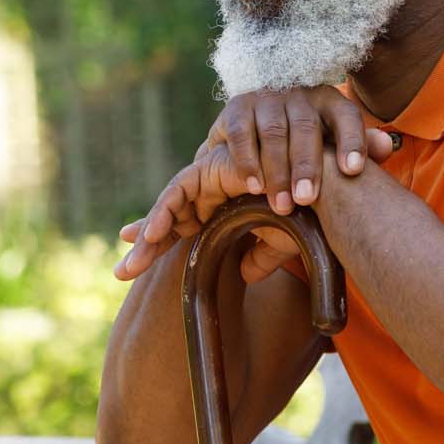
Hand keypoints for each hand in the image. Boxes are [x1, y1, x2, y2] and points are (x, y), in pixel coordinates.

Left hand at [113, 145, 307, 283]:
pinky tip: (151, 234)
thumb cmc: (307, 212)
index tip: (132, 265)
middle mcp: (211, 193)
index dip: (159, 246)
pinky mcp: (210, 168)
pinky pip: (179, 190)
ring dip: (149, 231)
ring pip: (169, 206)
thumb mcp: (279, 241)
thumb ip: (261, 258)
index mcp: (222, 210)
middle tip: (121, 272)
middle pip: (170, 221)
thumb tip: (245, 275)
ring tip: (134, 256)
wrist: (322, 192)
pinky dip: (164, 211)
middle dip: (146, 245)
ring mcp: (208, 179)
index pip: (183, 230)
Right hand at [210, 86, 393, 214]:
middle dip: (307, 165)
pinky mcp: (237, 107)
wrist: (255, 129)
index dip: (352, 140)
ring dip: (277, 171)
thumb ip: (360, 147)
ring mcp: (267, 98)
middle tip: (307, 199)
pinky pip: (242, 133)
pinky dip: (248, 162)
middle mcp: (299, 94)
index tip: (353, 171)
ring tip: (283, 204)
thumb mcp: (332, 143)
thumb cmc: (304, 143)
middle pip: (306, 126)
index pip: (346, 114)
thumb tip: (387, 146)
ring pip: (274, 131)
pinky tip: (255, 187)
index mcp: (329, 101)